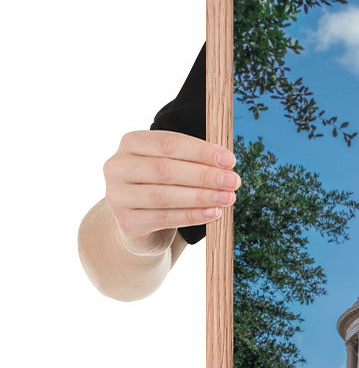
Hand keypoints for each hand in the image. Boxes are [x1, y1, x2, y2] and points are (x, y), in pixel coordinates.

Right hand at [103, 131, 239, 254]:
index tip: (230, 160)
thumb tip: (227, 164)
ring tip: (228, 198)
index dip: (201, 151)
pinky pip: (164, 218)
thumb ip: (194, 161)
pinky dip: (192, 216)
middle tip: (233, 181)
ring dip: (201, 196)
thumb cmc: (163, 186)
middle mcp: (117, 167)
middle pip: (165, 169)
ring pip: (164, 195)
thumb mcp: (174, 166)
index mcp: (131, 143)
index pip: (168, 143)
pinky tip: (214, 213)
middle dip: (205, 175)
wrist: (141, 225)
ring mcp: (117, 196)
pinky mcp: (126, 222)